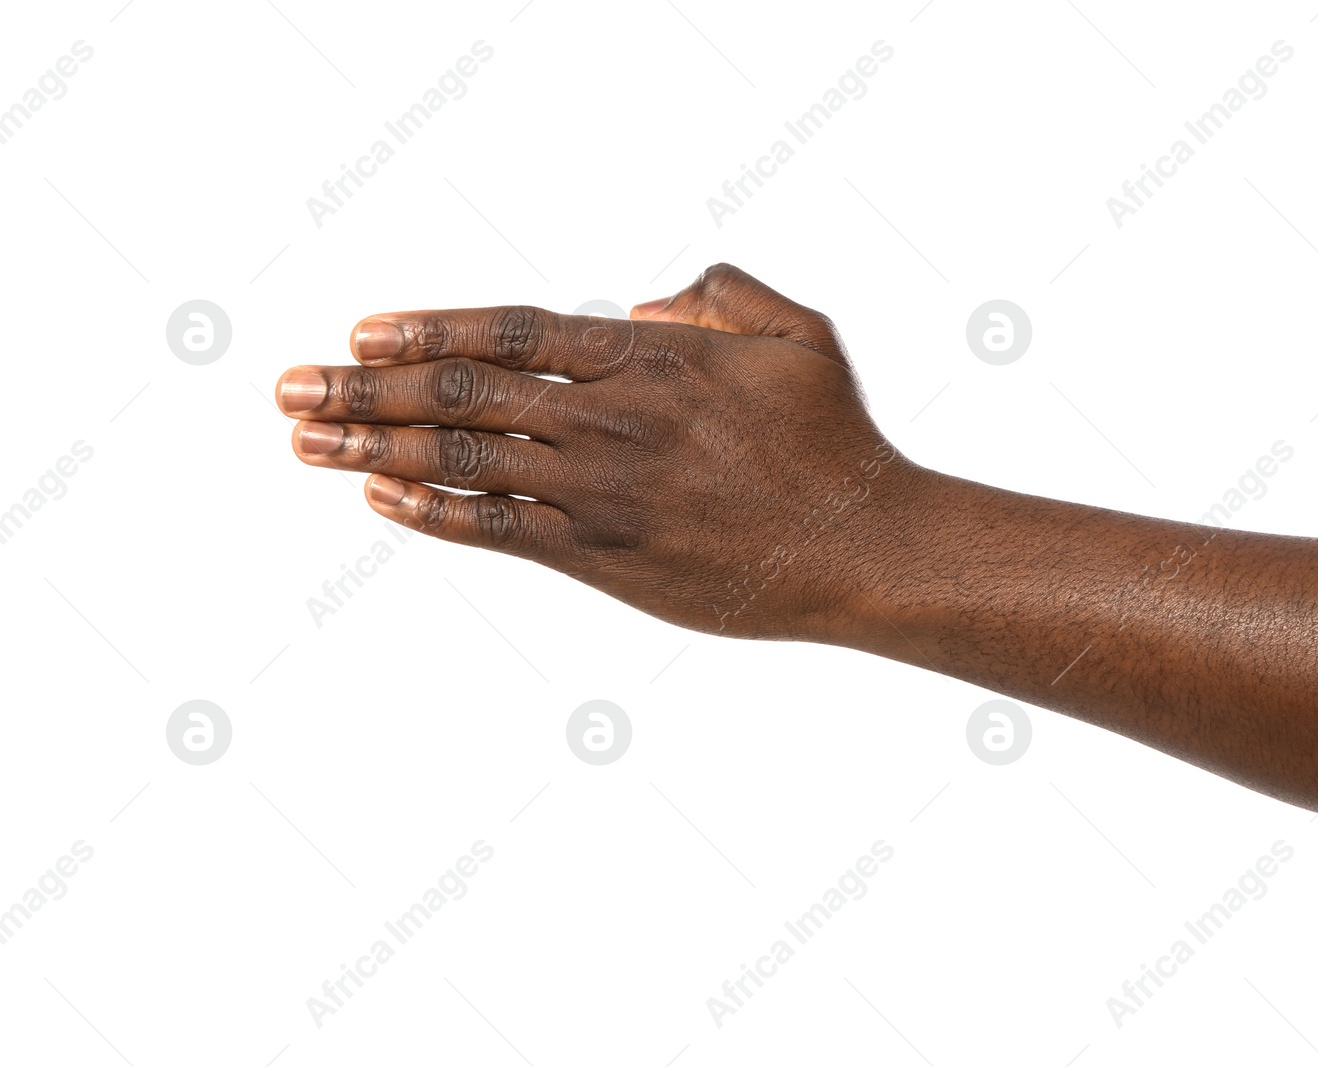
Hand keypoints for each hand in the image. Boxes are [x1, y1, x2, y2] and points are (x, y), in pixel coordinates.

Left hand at [276, 264, 930, 639]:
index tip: (360, 330)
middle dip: (364, 388)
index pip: (511, 333)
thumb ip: (716, 294)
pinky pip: (500, 531)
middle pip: (462, 394)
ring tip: (304, 440)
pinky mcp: (606, 559)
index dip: (427, 329)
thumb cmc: (835, 441)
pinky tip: (379, 500)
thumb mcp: (797, 333)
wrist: (862, 549)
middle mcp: (612, 421)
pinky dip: (433, 515)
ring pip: (464, 462)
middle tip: (289, 385)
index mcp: (651, 359)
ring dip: (371, 449)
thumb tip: (642, 303)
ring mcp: (603, 493)